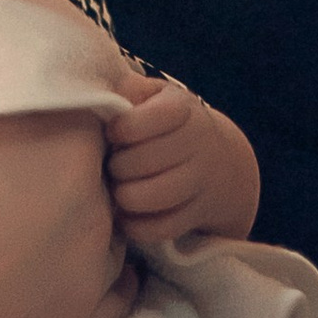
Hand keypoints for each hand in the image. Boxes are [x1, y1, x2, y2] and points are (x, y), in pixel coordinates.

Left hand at [107, 66, 260, 241]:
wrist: (220, 161)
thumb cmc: (167, 125)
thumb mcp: (152, 96)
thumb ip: (125, 90)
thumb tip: (97, 100)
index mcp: (183, 108)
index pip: (155, 116)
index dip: (124, 127)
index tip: (112, 133)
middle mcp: (199, 142)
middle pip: (146, 160)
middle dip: (118, 166)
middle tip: (110, 165)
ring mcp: (202, 181)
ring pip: (155, 196)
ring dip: (126, 196)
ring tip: (118, 188)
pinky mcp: (199, 214)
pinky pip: (162, 227)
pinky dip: (137, 225)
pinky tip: (128, 213)